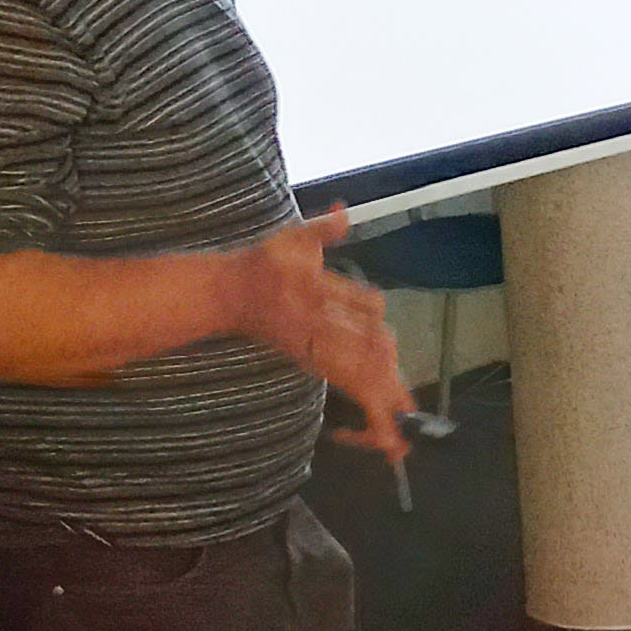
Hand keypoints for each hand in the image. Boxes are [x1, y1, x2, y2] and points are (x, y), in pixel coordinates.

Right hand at [233, 205, 410, 464]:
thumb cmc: (265, 263)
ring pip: (347, 371)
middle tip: (402, 394)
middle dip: (376, 370)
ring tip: (397, 418)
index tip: (385, 337)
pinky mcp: (309, 359)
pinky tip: (382, 412)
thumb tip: (341, 212)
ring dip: (372, 394)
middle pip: (352, 349)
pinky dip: (362, 395)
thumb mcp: (292, 238)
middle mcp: (315, 323)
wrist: (229, 294)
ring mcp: (311, 345)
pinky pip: (340, 380)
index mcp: (314, 291)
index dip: (369, 322)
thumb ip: (321, 230)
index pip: (348, 307)